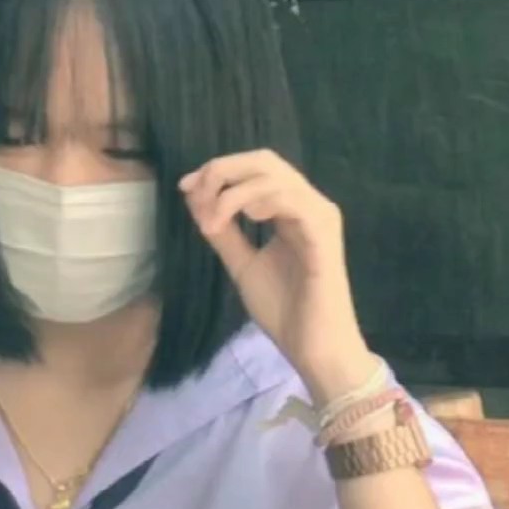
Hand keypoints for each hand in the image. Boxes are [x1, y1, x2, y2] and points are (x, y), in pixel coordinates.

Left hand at [180, 150, 376, 403]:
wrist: (313, 347)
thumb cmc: (285, 311)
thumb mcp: (242, 266)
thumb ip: (223, 234)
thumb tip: (196, 200)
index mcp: (290, 210)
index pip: (255, 170)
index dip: (219, 170)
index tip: (184, 187)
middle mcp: (308, 205)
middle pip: (265, 161)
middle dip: (223, 170)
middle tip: (194, 192)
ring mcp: (319, 216)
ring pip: (275, 177)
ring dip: (234, 191)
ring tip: (212, 220)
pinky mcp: (324, 234)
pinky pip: (293, 201)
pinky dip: (262, 201)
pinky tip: (243, 217)